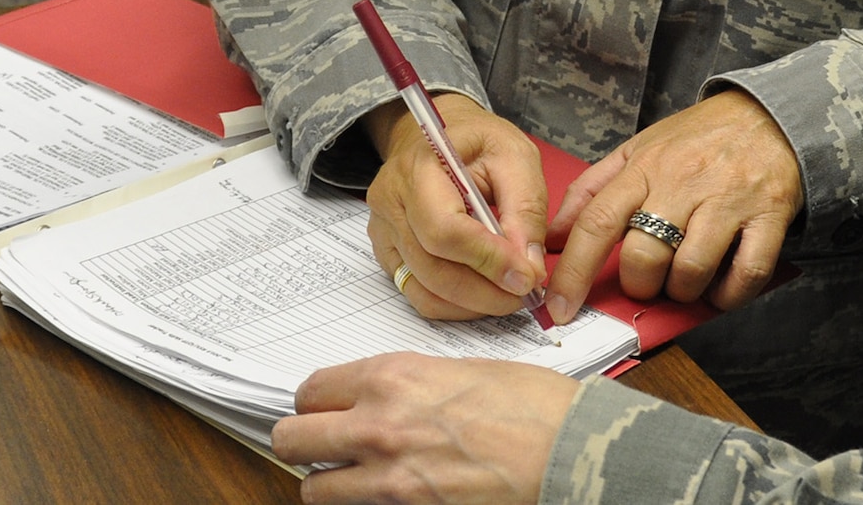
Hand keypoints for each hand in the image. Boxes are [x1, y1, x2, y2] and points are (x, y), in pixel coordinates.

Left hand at [275, 353, 576, 503]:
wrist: (570, 451)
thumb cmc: (535, 406)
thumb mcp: (469, 370)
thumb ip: (418, 382)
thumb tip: (393, 395)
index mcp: (395, 376)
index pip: (312, 388)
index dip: (318, 400)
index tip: (326, 407)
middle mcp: (378, 423)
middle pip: (292, 437)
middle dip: (304, 441)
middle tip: (325, 443)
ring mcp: (387, 477)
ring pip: (312, 487)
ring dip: (330, 481)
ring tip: (356, 476)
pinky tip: (387, 494)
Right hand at [364, 95, 548, 320]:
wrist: (439, 135)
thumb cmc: (478, 141)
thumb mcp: (515, 154)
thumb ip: (526, 207)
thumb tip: (529, 265)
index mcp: (419, 168)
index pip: (446, 229)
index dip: (488, 259)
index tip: (527, 277)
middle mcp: (390, 202)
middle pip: (433, 266)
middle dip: (485, 290)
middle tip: (525, 294)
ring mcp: (384, 231)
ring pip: (424, 287)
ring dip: (472, 303)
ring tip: (509, 296)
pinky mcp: (387, 252)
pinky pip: (416, 292)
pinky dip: (454, 304)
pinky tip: (483, 295)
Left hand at [544, 90, 802, 321]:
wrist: (771, 114)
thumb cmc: (700, 138)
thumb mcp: (640, 149)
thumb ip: (593, 189)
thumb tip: (552, 236)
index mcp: (646, 167)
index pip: (597, 222)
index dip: (574, 272)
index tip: (560, 306)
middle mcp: (684, 181)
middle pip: (643, 257)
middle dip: (640, 285)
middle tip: (650, 279)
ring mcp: (729, 199)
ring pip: (691, 271)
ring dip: (683, 291)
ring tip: (687, 279)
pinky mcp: (769, 215)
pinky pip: (746, 274)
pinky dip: (729, 295)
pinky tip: (721, 287)